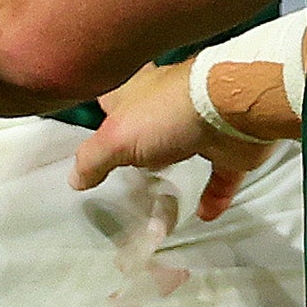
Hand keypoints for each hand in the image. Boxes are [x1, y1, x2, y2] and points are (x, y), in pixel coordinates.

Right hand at [72, 60, 269, 220]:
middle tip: (130, 171)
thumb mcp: (115, 137)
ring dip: (177, 166)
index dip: (103, 111)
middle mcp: (169, 104)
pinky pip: (221, 176)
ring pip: (185, 146)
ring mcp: (203, 123)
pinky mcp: (230, 147)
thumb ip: (93, 159)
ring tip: (162, 195)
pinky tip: (203, 214)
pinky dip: (214, 195)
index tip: (96, 131)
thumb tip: (75, 179)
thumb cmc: (166, 114)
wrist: (231, 110)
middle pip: (148, 121)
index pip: (113, 96)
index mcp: (138, 91)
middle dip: (141, 142)